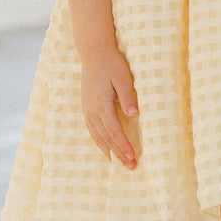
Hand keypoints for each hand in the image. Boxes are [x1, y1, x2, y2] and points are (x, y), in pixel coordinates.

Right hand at [81, 45, 138, 167]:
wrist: (94, 53)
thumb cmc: (112, 64)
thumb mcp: (124, 78)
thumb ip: (129, 96)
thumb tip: (134, 115)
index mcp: (101, 105)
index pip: (114, 131)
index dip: (124, 145)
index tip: (133, 158)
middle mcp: (91, 110)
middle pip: (105, 138)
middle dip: (118, 154)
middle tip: (131, 167)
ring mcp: (87, 109)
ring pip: (97, 136)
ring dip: (108, 151)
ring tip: (118, 164)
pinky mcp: (87, 107)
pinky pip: (92, 130)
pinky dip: (100, 141)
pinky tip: (106, 148)